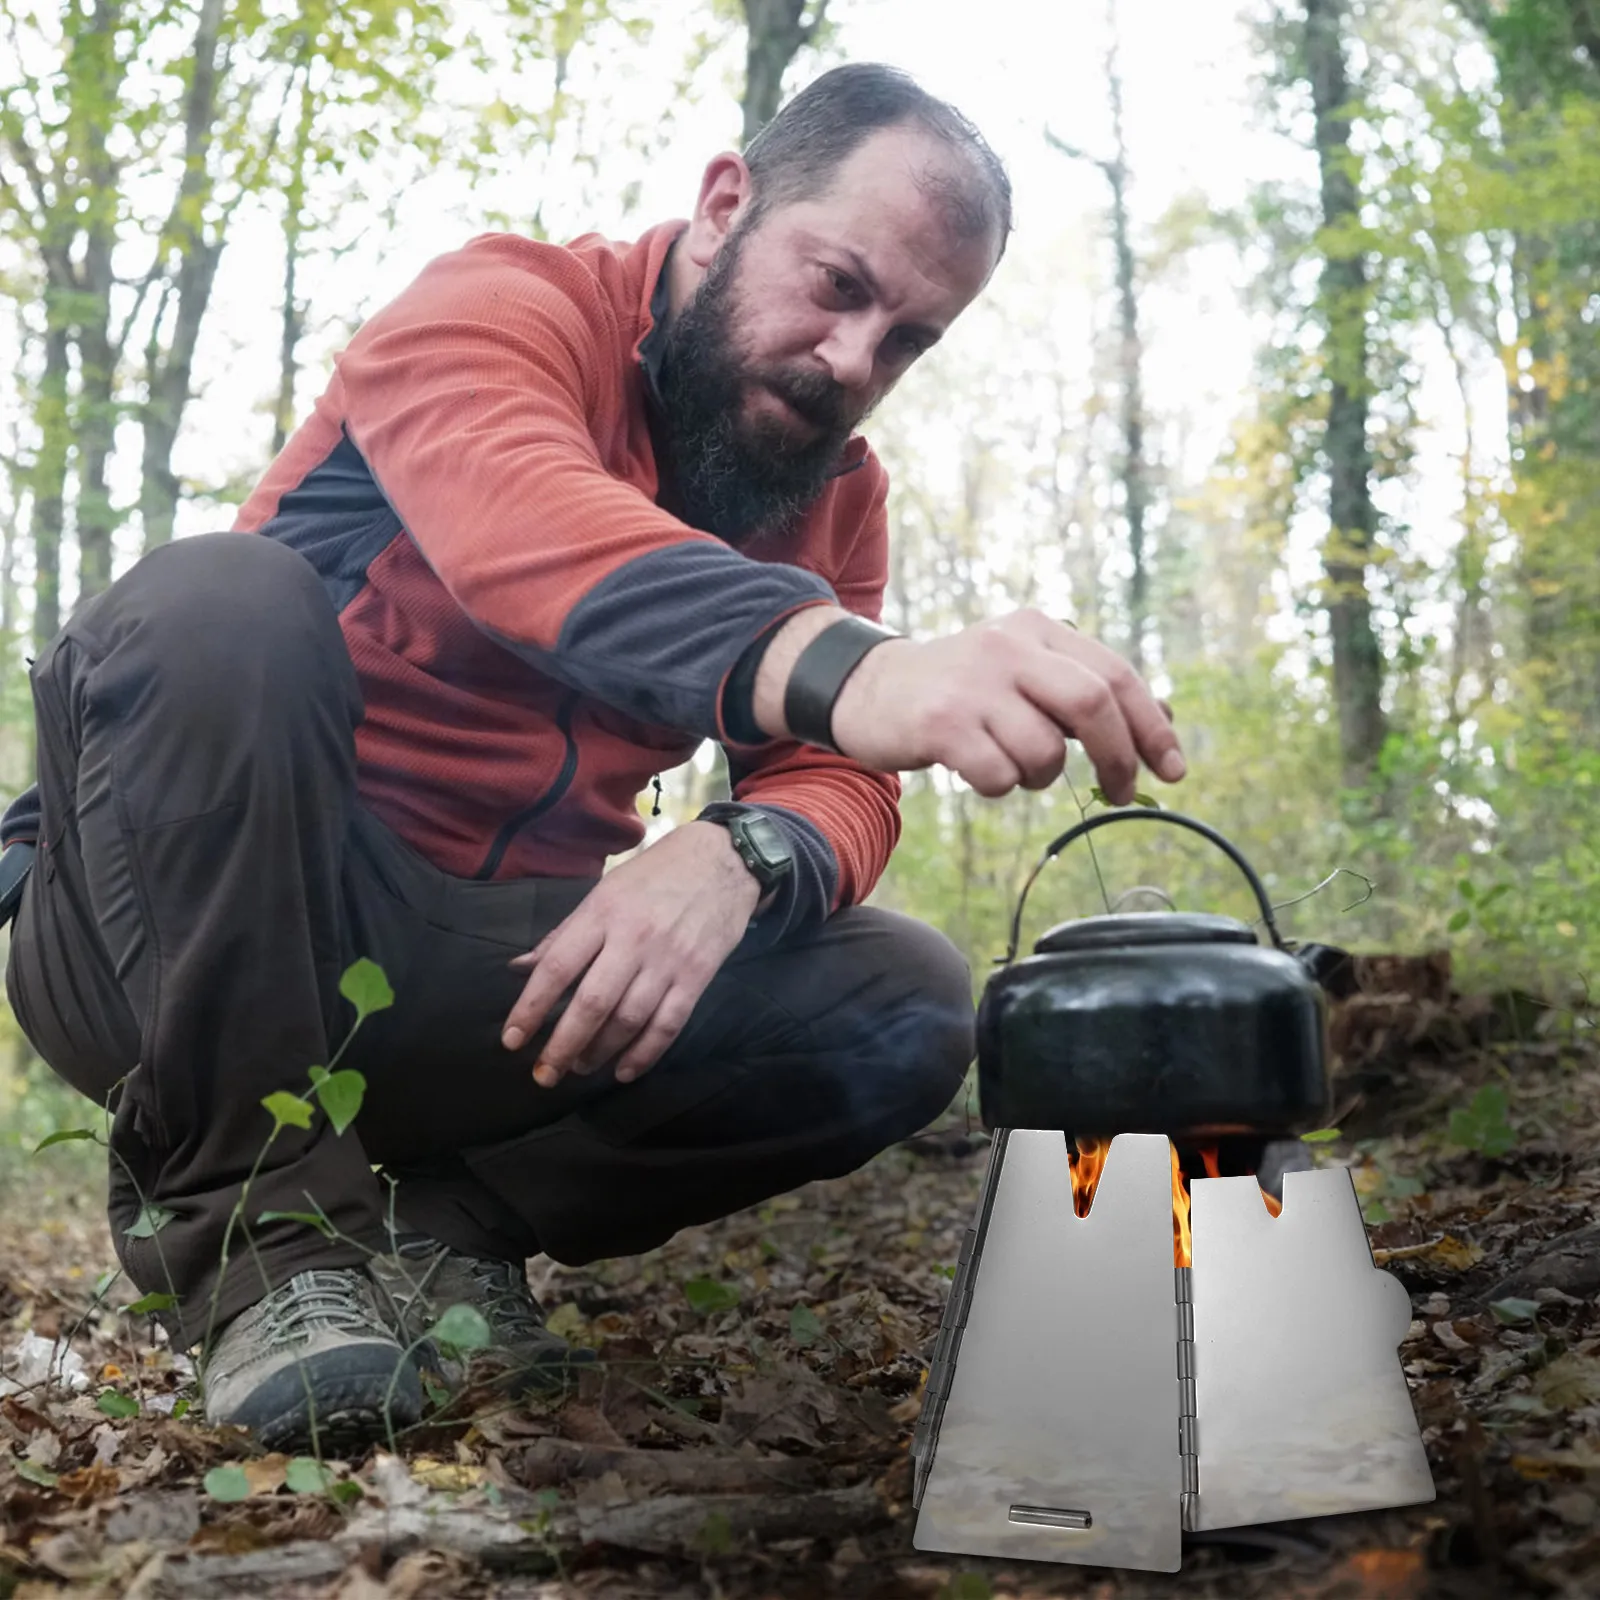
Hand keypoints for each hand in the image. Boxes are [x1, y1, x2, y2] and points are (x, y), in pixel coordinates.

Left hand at [501, 821, 760, 1088]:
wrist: (724, 862)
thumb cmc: (655, 875)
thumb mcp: (605, 891)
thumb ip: (565, 933)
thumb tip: (520, 967)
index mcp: (602, 913)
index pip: (557, 967)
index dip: (531, 1008)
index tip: (512, 1040)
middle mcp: (633, 938)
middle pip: (592, 1003)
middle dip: (563, 1045)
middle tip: (544, 1075)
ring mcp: (668, 959)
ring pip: (628, 1020)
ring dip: (600, 1052)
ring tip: (580, 1068)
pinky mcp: (697, 976)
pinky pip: (668, 1025)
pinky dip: (644, 1054)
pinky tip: (624, 1071)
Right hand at [829, 609, 1183, 804]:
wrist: (868, 689)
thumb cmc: (960, 690)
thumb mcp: (1023, 672)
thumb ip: (1085, 689)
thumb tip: (1167, 720)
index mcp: (1038, 629)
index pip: (1115, 675)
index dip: (1153, 726)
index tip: (1172, 770)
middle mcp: (1008, 647)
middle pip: (1093, 704)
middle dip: (1119, 757)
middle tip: (1122, 793)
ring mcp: (974, 684)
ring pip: (1045, 752)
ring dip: (1041, 777)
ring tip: (1014, 766)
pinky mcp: (941, 723)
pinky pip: (1001, 776)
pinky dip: (1001, 786)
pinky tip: (977, 770)